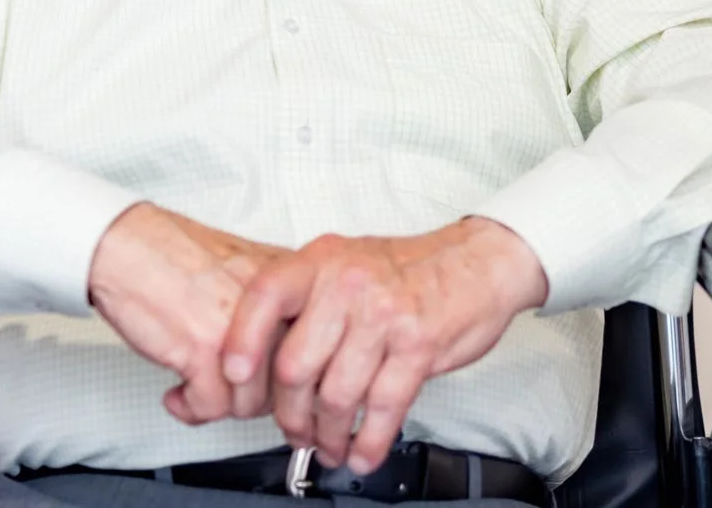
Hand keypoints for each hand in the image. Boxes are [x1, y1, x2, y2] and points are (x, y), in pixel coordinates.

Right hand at [87, 203, 287, 424]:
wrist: (128, 246)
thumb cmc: (175, 257)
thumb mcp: (244, 272)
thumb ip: (272, 310)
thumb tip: (285, 362)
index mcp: (290, 283)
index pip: (314, 349)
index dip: (286, 378)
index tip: (265, 384)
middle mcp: (273, 305)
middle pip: (286, 382)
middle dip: (252, 396)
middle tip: (226, 389)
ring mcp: (240, 328)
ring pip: (251, 403)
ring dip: (220, 406)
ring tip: (198, 390)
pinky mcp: (204, 349)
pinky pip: (211, 406)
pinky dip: (191, 408)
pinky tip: (179, 394)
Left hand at [220, 218, 548, 473]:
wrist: (478, 262)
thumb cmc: (408, 268)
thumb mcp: (345, 261)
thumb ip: (306, 299)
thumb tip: (260, 355)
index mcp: (321, 260)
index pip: (264, 298)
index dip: (242, 342)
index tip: (234, 377)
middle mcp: (348, 284)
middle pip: (296, 366)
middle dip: (291, 414)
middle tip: (296, 432)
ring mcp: (384, 315)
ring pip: (338, 395)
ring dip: (330, 435)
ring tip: (330, 446)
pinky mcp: (418, 345)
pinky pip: (384, 407)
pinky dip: (370, 442)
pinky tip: (363, 452)